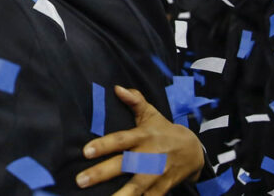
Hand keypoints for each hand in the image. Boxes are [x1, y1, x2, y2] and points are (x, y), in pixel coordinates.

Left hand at [76, 86, 204, 193]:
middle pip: (124, 165)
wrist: (193, 152)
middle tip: (80, 180)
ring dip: (120, 195)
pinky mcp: (162, 188)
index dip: (104, 145)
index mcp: (143, 136)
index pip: (121, 140)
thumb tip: (117, 88)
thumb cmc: (164, 131)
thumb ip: (135, 101)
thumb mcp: (151, 114)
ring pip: (136, 187)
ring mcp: (156, 173)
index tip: (86, 151)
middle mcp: (148, 156)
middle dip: (102, 173)